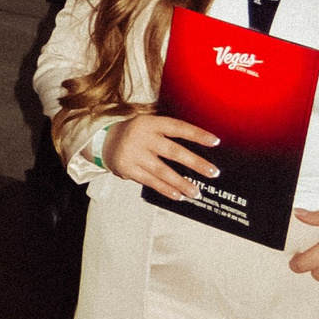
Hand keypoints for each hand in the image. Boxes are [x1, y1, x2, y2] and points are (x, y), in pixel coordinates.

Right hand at [102, 112, 219, 199]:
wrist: (103, 141)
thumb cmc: (136, 134)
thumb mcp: (150, 126)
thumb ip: (169, 134)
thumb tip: (199, 150)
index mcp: (151, 123)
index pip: (177, 127)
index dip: (197, 134)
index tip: (215, 142)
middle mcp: (142, 137)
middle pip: (173, 151)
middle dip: (195, 163)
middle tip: (212, 172)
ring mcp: (134, 154)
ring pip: (162, 170)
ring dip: (182, 183)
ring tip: (196, 192)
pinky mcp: (128, 169)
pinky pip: (150, 181)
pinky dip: (165, 189)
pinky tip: (178, 195)